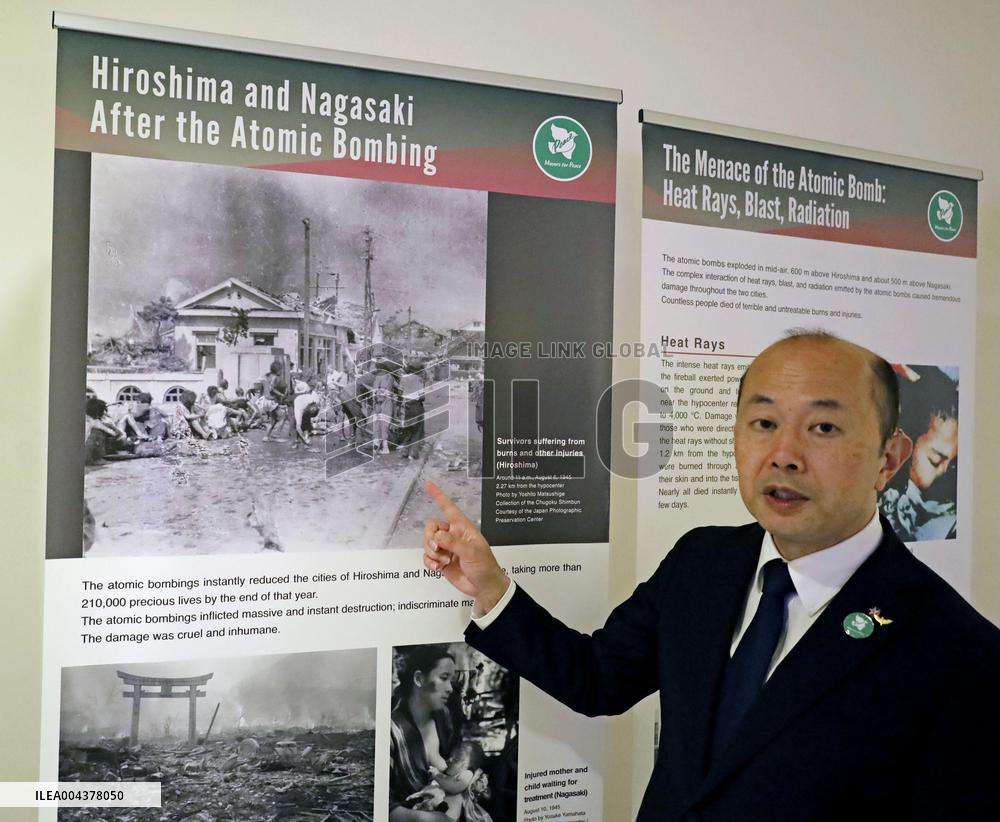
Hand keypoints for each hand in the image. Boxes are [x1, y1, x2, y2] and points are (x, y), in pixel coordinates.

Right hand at [424, 481, 508, 613]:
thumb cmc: (484, 566)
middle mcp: (452, 536)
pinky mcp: (441, 561)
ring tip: (443, 561)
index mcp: (463, 528)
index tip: (428, 484)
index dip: (438, 496)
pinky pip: (427, 556)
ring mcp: (446, 549)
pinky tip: (437, 568)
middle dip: (430, 538)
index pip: (449, 508)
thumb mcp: (472, 553)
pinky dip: (429, 562)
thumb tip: (437, 537)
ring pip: (427, 542)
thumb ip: (454, 543)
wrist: (484, 587)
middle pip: (431, 527)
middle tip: (439, 550)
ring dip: (431, 552)